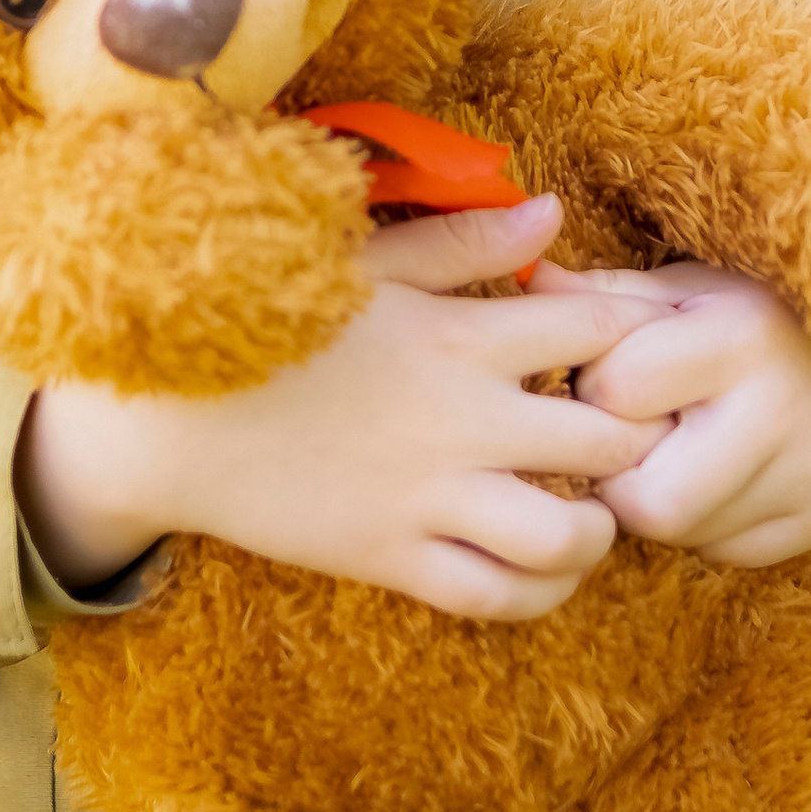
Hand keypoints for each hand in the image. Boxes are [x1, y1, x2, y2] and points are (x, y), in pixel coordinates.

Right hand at [14, 198, 676, 622]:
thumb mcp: (368, 261)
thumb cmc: (271, 320)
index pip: (600, 330)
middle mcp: (462, 420)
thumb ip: (467, 242)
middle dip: (641, 439)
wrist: (169, 417)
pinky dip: (538, 592)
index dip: (640, 335)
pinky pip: (497, 599)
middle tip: (633, 436)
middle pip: (612, 441)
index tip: (639, 343)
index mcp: (460, 335)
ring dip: (599, 529)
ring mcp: (429, 497)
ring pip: (568, 540)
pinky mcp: (392, 558)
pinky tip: (538, 566)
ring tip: (590, 510)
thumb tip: (555, 212)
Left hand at [569, 265, 810, 568]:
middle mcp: (779, 413)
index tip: (608, 377)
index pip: (618, 392)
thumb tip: (524, 280)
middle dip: (619, 475)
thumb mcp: (688, 289)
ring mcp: (805, 479)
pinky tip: (715, 478)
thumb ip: (606, 297)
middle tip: (630, 439)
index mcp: (739, 337)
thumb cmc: (758, 318)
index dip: (596, 388)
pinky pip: (722, 552)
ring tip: (673, 452)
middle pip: (646, 499)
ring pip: (680, 534)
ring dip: (657, 502)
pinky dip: (703, 523)